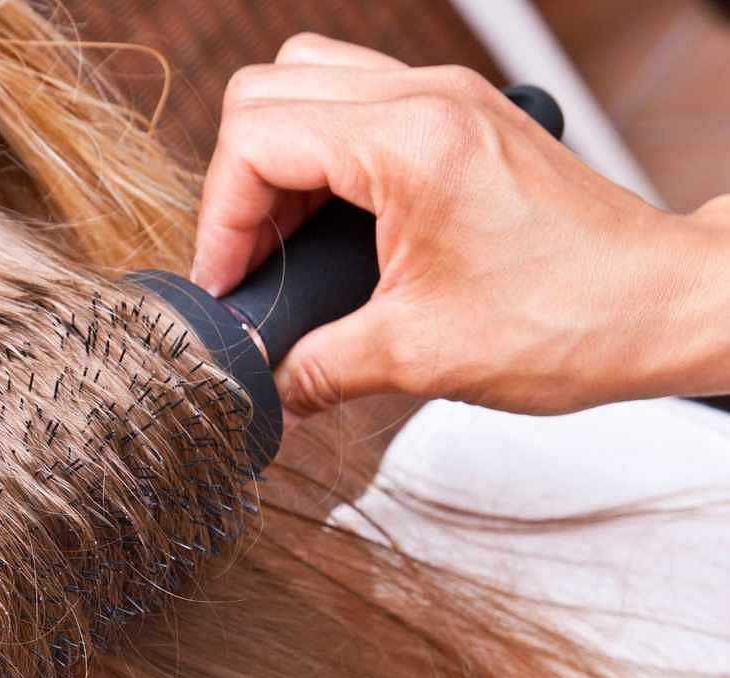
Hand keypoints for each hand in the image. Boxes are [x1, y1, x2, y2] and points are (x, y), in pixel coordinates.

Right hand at [192, 34, 729, 416]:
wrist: (665, 304)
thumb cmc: (573, 317)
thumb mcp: (419, 355)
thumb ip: (319, 368)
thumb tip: (267, 389)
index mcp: (408, 140)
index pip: (256, 140)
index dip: (220, 220)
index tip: (227, 284)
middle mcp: (425, 97)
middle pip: (267, 91)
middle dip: (238, 182)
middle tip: (250, 261)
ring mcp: (446, 98)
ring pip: (308, 81)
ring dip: (277, 160)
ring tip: (285, 241)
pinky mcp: (461, 117)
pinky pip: (356, 101)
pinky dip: (322, 155)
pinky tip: (332, 225)